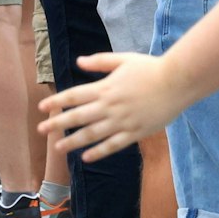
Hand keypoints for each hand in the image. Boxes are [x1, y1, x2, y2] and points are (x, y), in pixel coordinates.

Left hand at [38, 52, 183, 159]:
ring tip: (58, 148)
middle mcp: (110, 106)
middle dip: (57, 123)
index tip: (42, 107)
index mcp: (105, 87)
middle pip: (78, 117)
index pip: (74, 96)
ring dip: (73, 141)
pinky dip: (99, 152)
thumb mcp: (123, 59)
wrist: (178, 82)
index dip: (56, 101)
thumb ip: (100, 62)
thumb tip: (78, 62)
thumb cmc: (151, 68)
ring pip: (92, 134)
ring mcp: (122, 121)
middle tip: (41, 130)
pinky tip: (86, 158)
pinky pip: (113, 145)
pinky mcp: (135, 132)